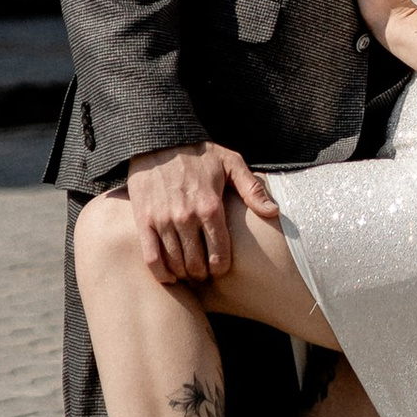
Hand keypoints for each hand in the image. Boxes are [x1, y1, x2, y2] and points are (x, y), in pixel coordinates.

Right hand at [125, 139, 275, 279]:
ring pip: (175, 263)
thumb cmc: (198, 152)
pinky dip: (160, 273)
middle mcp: (186, 216)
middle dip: (203, 273)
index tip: (220, 268)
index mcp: (210, 206)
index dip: (221, 267)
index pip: (220, 253)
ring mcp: (163, 220)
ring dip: (184, 274)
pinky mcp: (144, 220)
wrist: (158, 140)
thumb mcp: (230, 162)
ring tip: (189, 273)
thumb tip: (273, 212)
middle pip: (197, 263)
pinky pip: (151, 257)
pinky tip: (168, 276)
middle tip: (204, 272)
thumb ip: (252, 188)